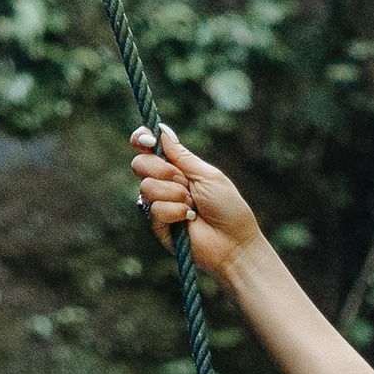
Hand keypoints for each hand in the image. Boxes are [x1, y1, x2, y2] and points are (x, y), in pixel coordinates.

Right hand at [129, 123, 265, 287]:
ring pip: (146, 187)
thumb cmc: (227, 208)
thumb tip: (161, 131)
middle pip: (139, 164)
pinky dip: (175, 211)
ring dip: (173, 193)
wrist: (234, 243)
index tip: (146, 139)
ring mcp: (159, 205)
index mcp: (176, 169)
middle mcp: (164, 185)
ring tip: (192, 205)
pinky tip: (189, 219)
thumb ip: (182, 156)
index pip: (148, 149)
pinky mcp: (158, 226)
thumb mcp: (207, 175)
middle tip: (183, 181)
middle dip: (161, 169)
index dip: (142, 140)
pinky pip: (154, 209)